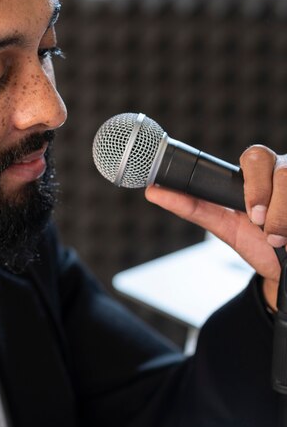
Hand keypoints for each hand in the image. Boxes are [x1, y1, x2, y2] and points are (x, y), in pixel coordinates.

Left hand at [145, 145, 285, 309]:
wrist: (283, 270)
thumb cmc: (254, 243)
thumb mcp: (222, 225)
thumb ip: (191, 206)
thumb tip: (153, 191)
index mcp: (258, 174)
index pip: (255, 156)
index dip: (253, 183)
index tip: (251, 214)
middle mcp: (282, 173)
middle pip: (280, 167)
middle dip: (267, 198)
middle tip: (260, 224)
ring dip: (283, 217)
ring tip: (277, 237)